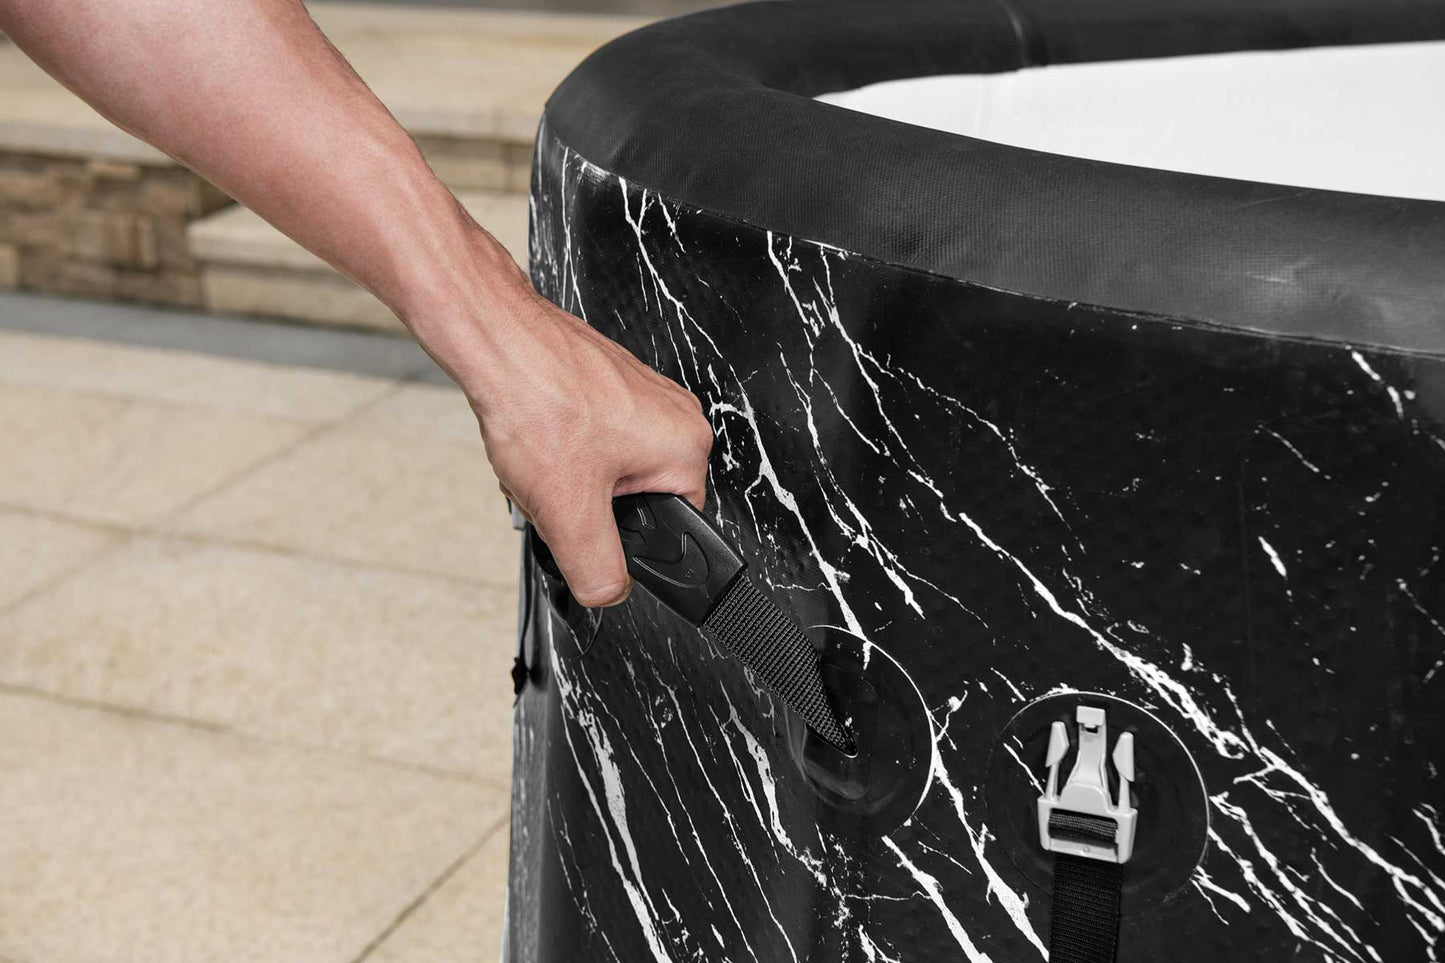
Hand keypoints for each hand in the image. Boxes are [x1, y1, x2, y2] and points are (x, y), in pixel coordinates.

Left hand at [453, 278, 713, 606]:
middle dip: (584, 505)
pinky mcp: (605, 381)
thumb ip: (597, 570)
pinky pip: (587, 437)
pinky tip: (532, 439)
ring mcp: (640, 392)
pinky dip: (556, 447)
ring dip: (564, 477)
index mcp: (686, 446)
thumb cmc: (537, 399)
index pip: (674, 527)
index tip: (584, 524)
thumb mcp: (569, 512)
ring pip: (604, 469)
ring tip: (538, 460)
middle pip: (633, 498)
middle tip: (553, 489)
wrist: (493, 338)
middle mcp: (673, 413)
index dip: (620, 540)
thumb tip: (609, 595)